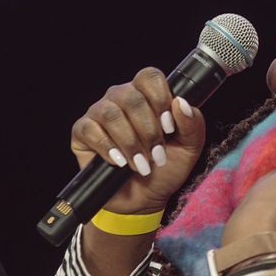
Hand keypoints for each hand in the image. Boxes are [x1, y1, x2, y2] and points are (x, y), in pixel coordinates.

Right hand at [71, 67, 206, 216]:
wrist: (145, 199)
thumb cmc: (167, 168)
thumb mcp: (190, 147)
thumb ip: (193, 123)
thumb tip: (181, 103)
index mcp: (147, 94)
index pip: (149, 77)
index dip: (160, 99)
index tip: (169, 128)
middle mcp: (121, 98)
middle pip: (131, 97)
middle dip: (148, 131)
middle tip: (157, 155)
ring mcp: (99, 113)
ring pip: (111, 114)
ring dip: (130, 142)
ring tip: (141, 164)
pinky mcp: (82, 132)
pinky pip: (89, 129)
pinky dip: (107, 147)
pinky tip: (120, 162)